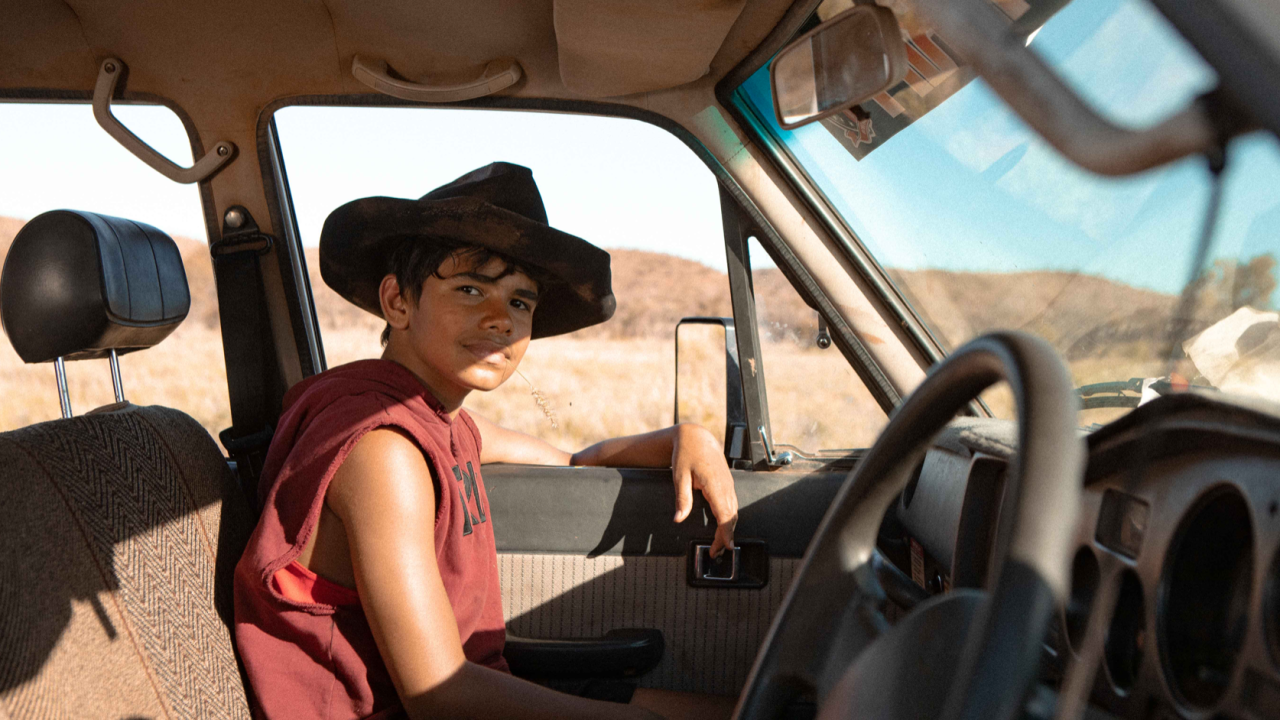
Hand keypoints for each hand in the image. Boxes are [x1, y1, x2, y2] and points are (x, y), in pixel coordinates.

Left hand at [671, 424, 738, 557]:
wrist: (696, 437)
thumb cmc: (686, 453)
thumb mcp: (679, 476)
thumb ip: (682, 499)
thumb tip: (679, 519)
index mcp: (715, 485)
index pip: (725, 515)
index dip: (727, 533)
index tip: (727, 547)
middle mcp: (725, 486)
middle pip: (731, 517)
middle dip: (726, 537)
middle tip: (715, 553)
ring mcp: (728, 485)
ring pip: (733, 512)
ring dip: (728, 529)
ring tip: (718, 545)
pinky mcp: (727, 484)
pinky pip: (731, 505)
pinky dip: (729, 519)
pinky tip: (723, 527)